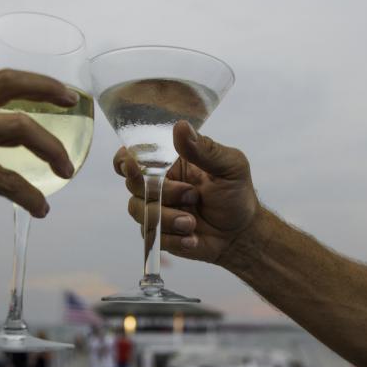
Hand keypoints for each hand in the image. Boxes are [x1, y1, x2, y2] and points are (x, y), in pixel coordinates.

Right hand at [112, 121, 258, 263]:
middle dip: (163, 192)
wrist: (241, 233)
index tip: (133, 166)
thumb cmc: (236, 194)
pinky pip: (151, 236)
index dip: (125, 161)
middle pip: (134, 184)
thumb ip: (204, 149)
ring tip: (193, 223)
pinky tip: (193, 238)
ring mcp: (156, 209)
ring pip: (140, 212)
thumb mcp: (229, 166)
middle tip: (193, 196)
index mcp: (170, 161)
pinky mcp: (159, 234)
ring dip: (168, 219)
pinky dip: (174, 239)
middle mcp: (158, 183)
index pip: (133, 155)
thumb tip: (180, 127)